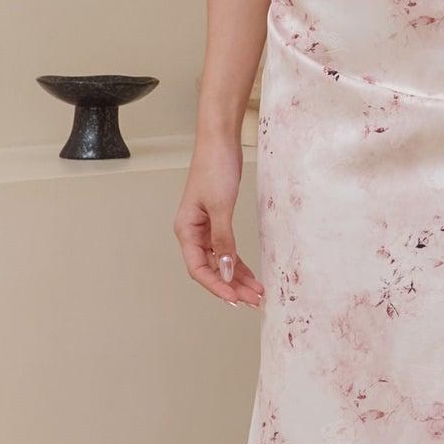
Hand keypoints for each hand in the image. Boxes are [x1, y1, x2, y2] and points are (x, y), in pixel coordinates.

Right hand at [173, 139, 264, 306]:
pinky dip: (239, 264)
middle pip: (211, 270)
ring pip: (221, 263)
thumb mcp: (220, 207)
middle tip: (253, 301)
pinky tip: (251, 275)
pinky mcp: (218, 223)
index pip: (199, 269)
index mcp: (186, 230)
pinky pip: (228, 251)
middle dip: (232, 287)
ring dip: (238, 278)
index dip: (217, 286)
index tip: (235, 299)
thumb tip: (227, 272)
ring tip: (257, 293)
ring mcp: (205, 229)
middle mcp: (193, 233)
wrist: (220, 143)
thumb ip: (224, 241)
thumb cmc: (215, 168)